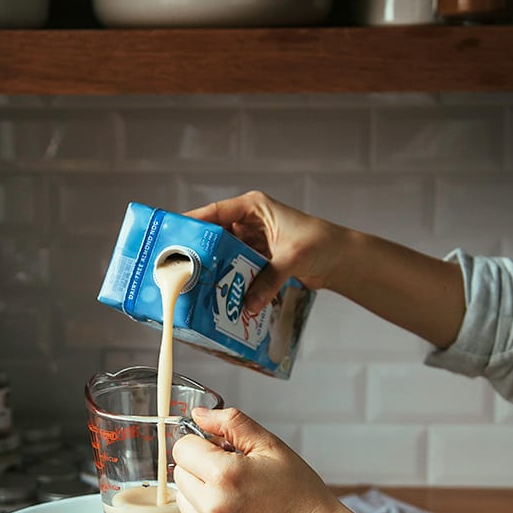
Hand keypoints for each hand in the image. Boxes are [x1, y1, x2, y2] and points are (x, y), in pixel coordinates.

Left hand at [171, 406, 350, 512]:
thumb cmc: (301, 497)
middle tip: (234, 475)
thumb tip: (199, 415)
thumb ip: (232, 424)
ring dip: (198, 493)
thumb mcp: (272, 447)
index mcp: (224, 474)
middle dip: (200, 468)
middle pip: (179, 472)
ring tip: (233, 497)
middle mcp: (212, 505)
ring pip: (180, 499)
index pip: (183, 448)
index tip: (222, 452)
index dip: (202, 445)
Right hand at [183, 190, 346, 315]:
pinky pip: (233, 269)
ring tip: (191, 283)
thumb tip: (247, 305)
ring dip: (211, 269)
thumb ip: (268, 280)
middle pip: (212, 235)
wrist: (342, 259)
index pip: (214, 213)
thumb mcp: (292, 258)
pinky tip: (215, 292)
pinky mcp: (254, 259)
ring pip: (221, 254)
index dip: (191, 224)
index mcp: (253, 207)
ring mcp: (250, 241)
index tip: (170, 237)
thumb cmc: (323, 244)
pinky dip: (226, 280)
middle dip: (196, 252)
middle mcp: (247, 222)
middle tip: (175, 268)